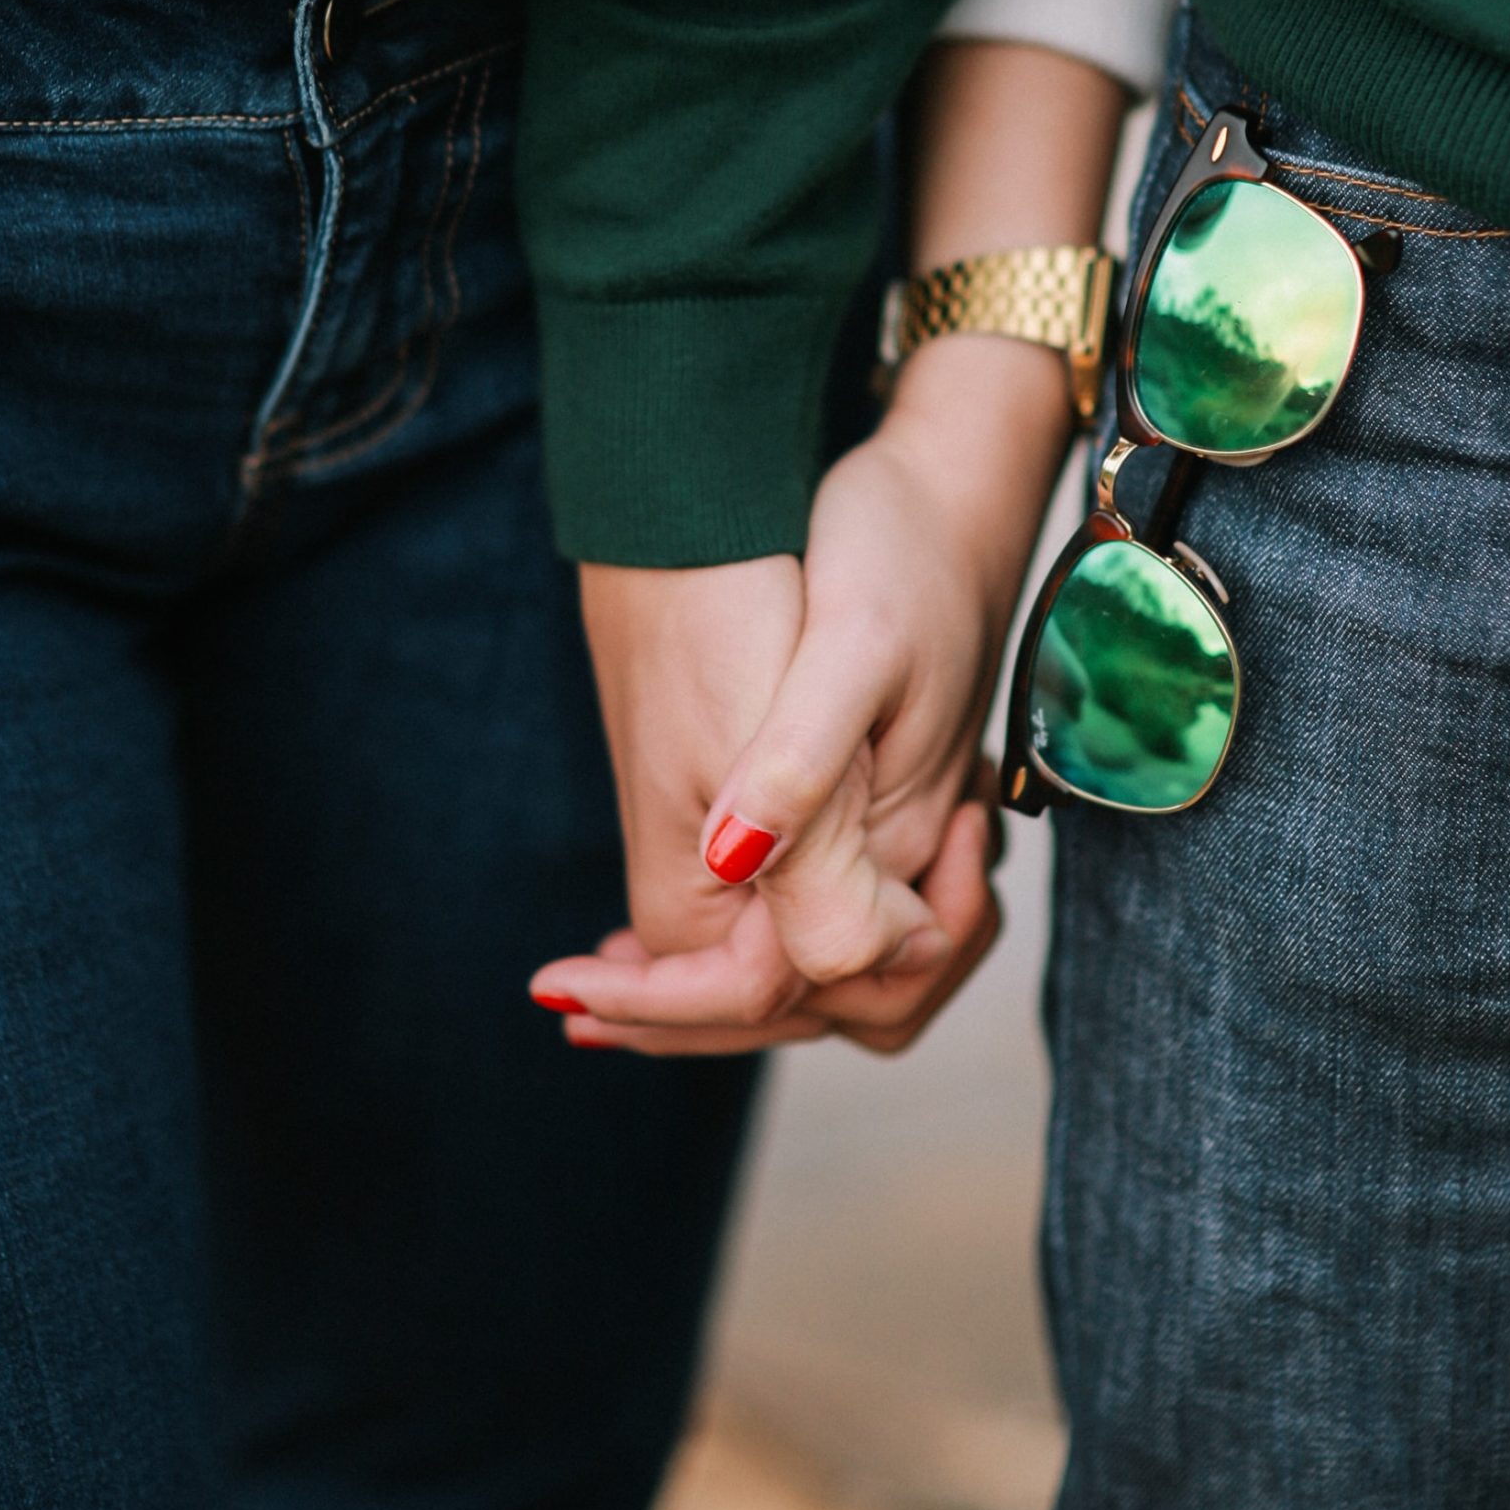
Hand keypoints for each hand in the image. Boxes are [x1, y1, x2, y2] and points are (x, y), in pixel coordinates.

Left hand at [531, 335, 1074, 1047]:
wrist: (950, 489)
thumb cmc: (901, 549)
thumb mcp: (854, 645)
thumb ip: (804, 766)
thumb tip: (727, 865)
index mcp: (895, 833)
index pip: (784, 981)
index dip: (670, 1005)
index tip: (559, 990)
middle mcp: (904, 854)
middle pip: (809, 1005)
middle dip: (692, 1020)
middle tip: (574, 1000)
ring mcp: (897, 831)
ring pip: (819, 975)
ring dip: (723, 995)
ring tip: (612, 978)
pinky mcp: (879, 800)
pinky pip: (818, 912)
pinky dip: (748, 940)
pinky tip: (674, 917)